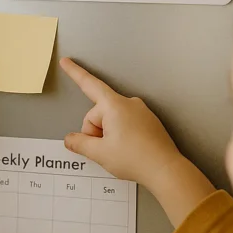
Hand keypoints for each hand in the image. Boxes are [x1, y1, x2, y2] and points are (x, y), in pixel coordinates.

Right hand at [60, 58, 215, 224]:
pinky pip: (125, 124)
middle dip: (95, 132)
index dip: (74, 73)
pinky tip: (128, 149)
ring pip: (111, 120)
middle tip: (105, 150)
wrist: (166, 170)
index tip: (66, 62)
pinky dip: (121, 136)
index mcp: (114, 106)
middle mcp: (129, 104)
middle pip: (98, 113)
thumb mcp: (99, 153)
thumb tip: (71, 139)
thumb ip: (79, 143)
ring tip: (121, 152)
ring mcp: (140, 112)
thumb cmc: (136, 159)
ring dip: (109, 135)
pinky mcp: (148, 121)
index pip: (89, 85)